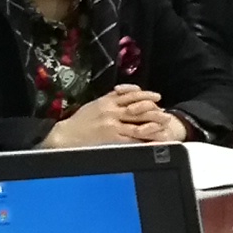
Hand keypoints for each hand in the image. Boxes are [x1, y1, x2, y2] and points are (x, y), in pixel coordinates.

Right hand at [43, 87, 176, 147]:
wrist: (66, 135)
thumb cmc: (79, 121)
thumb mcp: (94, 104)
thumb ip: (109, 98)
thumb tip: (121, 92)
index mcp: (107, 101)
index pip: (131, 95)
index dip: (146, 95)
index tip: (156, 97)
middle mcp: (112, 111)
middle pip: (138, 108)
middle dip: (154, 110)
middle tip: (165, 112)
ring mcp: (113, 125)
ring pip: (138, 123)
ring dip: (153, 124)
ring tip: (164, 125)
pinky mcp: (112, 138)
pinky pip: (132, 139)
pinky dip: (145, 139)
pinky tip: (153, 140)